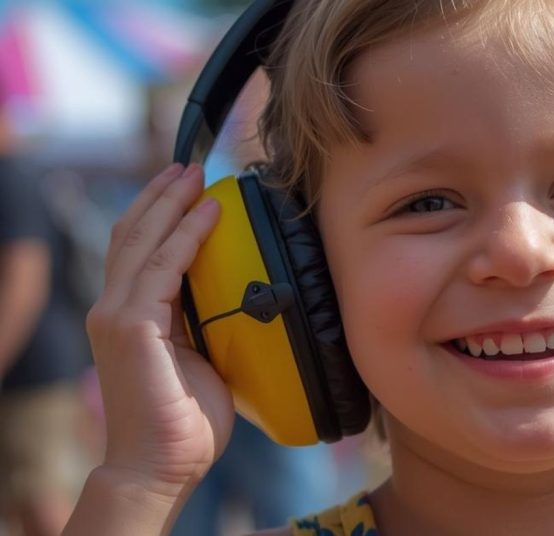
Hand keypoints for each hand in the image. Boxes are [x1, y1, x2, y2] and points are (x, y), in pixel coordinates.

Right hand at [85, 163, 232, 497]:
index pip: (137, 252)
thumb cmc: (186, 421)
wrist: (164, 465)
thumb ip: (206, 324)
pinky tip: (208, 214)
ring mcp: (118, 316)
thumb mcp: (201, 358)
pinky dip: (186, 236)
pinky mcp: (132, 327)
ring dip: (171, 204)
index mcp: (129, 317)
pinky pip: (163, 268)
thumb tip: (238, 301)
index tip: (187, 188)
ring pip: (142, 242)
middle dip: (161, 197)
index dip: (158, 216)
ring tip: (196, 174)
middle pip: (132, 236)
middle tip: (190, 166)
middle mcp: (114, 310)